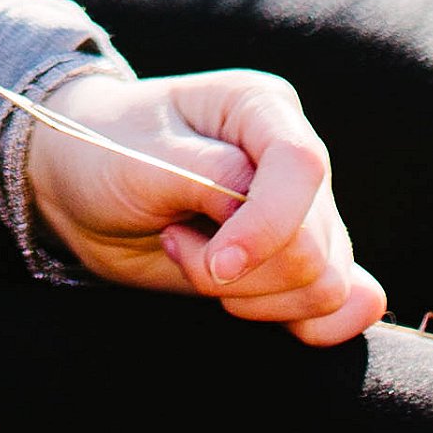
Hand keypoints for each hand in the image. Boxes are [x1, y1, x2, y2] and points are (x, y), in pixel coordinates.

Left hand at [23, 65, 385, 348]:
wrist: (82, 190)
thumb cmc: (103, 152)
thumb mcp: (137, 157)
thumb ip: (207, 176)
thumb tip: (262, 212)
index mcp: (261, 108)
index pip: (302, 166)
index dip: (268, 227)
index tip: (216, 265)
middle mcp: (296, 159)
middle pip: (314, 244)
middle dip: (239, 271)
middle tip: (174, 242)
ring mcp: (306, 214)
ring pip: (325, 285)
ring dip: (251, 298)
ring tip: (192, 258)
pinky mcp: (302, 263)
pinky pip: (350, 307)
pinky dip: (305, 324)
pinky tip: (245, 303)